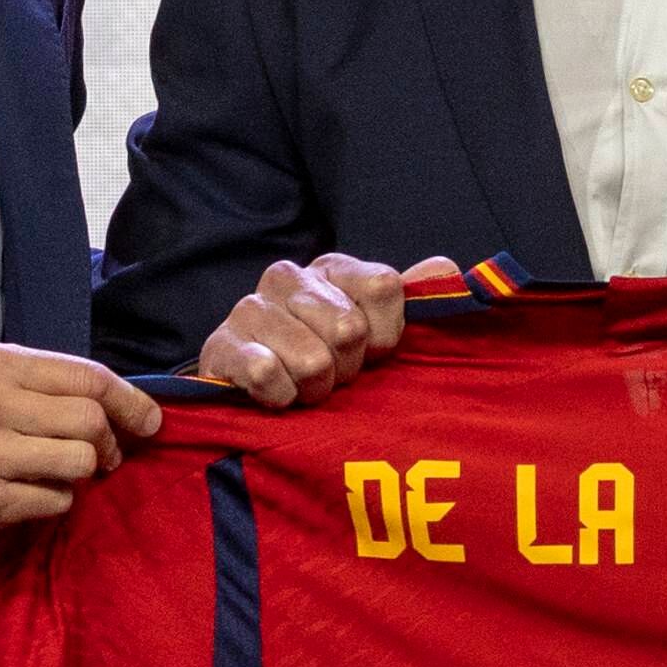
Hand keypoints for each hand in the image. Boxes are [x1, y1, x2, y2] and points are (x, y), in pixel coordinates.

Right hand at [0, 345, 163, 548]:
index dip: (131, 400)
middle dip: (111, 443)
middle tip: (106, 457)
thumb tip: (105, 400)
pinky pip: (54, 504)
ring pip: (78, 464)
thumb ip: (30, 382)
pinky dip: (54, 503)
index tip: (150, 420)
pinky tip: (28, 498)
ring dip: (81, 476)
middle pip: (92, 422)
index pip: (87, 377)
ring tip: (59, 476)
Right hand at [194, 253, 463, 407]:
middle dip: (347, 368)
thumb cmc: (326, 361)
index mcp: (333, 269)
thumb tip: (446, 270)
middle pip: (348, 329)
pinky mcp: (220, 346)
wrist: (253, 396)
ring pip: (311, 359)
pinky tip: (276, 395)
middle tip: (333, 376)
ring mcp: (250, 308)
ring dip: (314, 389)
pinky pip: (267, 372)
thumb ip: (414, 300)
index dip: (386, 335)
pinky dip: (281, 397)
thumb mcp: (377, 332)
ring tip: (304, 388)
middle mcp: (288, 276)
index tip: (374, 354)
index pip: (383, 286)